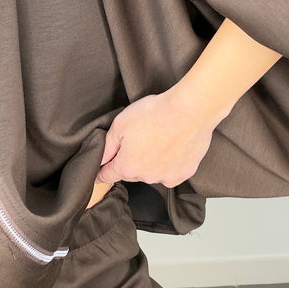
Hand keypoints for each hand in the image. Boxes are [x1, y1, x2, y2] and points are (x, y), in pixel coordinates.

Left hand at [94, 86, 224, 188]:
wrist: (189, 111)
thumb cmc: (155, 113)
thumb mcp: (120, 124)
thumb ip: (107, 145)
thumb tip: (100, 159)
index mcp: (127, 167)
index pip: (107, 176)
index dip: (101, 172)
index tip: (99, 173)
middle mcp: (146, 177)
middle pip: (131, 173)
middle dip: (129, 161)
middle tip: (137, 141)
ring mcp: (167, 177)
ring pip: (152, 173)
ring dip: (151, 163)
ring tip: (158, 140)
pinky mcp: (184, 173)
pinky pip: (171, 172)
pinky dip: (169, 164)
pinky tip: (172, 147)